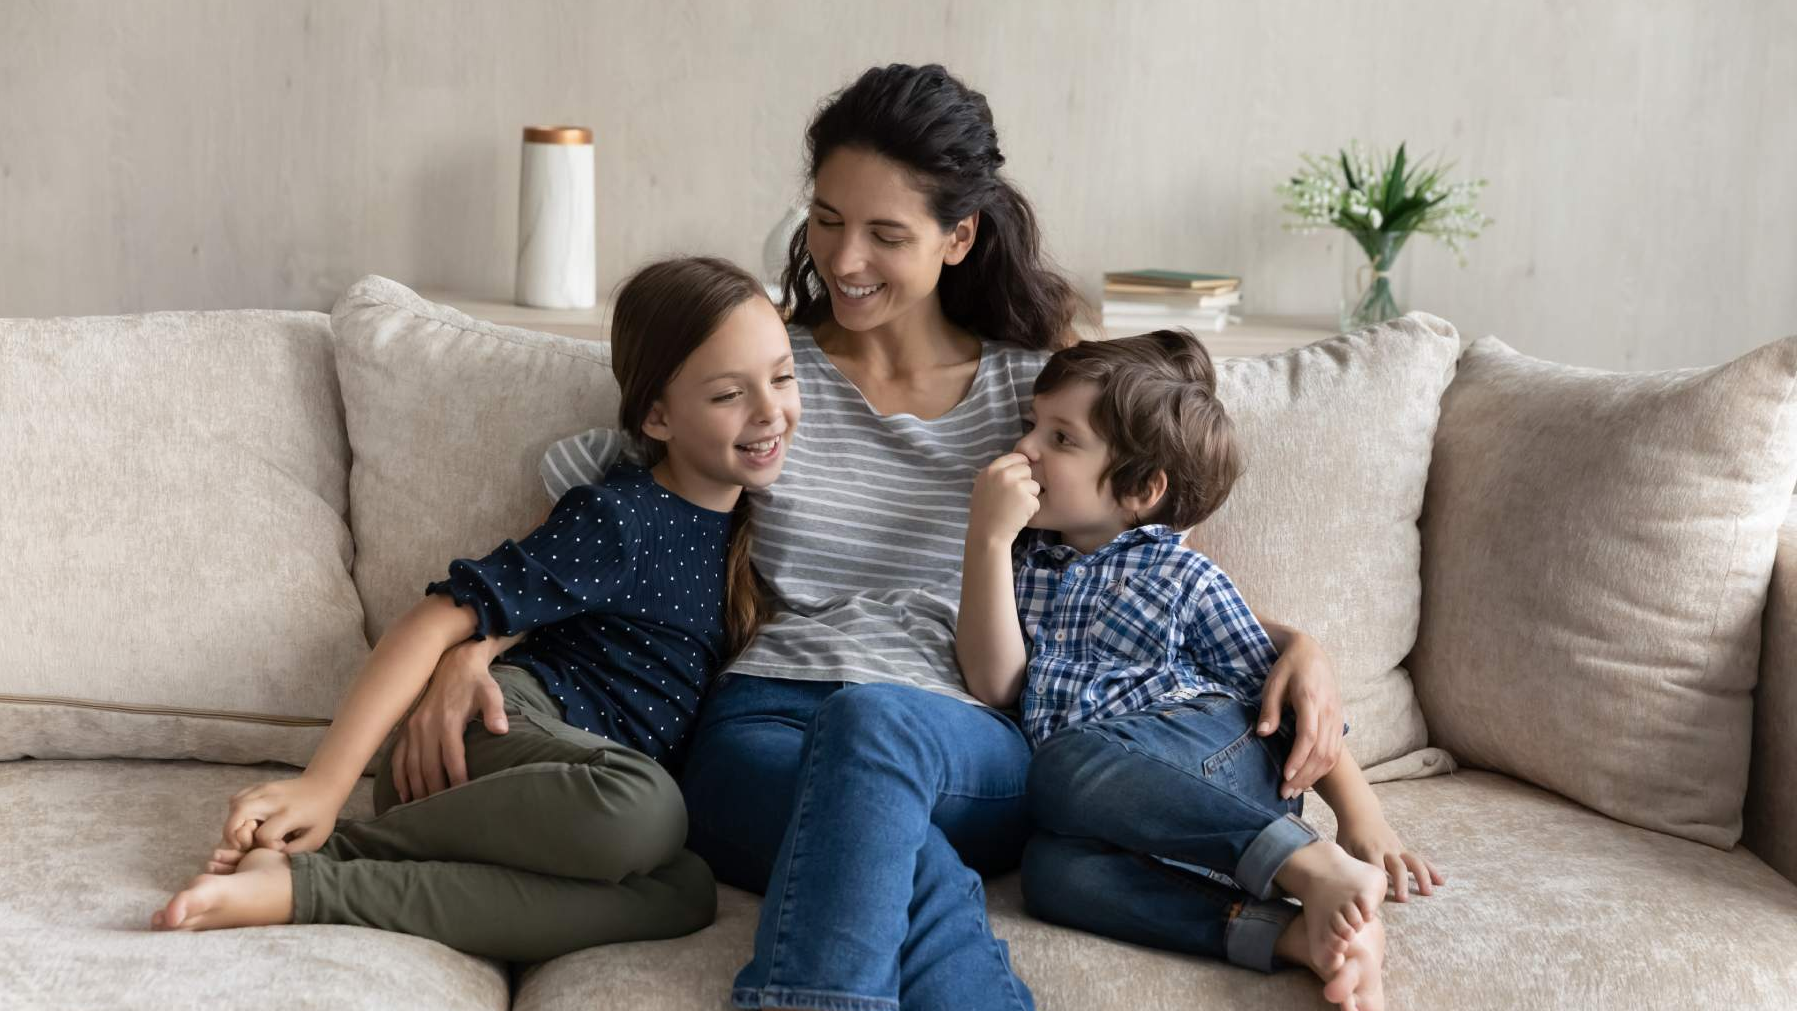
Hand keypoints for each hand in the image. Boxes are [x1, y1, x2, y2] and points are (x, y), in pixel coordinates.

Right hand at [222, 775, 346, 854]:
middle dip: (234, 834)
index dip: (267, 847)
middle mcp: (273, 800)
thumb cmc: (321, 815)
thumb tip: (272, 858)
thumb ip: (295, 851)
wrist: (323, 785)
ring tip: (244, 836)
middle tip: (244, 846)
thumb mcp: (316, 838)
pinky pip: (236, 799)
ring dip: (232, 824)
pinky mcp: (258, 787)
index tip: (280, 847)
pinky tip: (246, 822)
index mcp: (289, 813)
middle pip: (240, 812)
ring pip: (234, 805)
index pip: (264, 835)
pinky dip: (235, 814)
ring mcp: (264, 790)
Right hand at [390, 641, 507, 801]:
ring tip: (423, 811)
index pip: (452, 759)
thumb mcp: (490, 692)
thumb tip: (501, 730)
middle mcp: (426, 726)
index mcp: (447, 721)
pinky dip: (399, 776)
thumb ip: (495, 710)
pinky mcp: (406, 728)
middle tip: (442, 813)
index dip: (457, 780)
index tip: (462, 798)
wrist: (453, 663)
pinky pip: (398, 757)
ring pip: (411, 765)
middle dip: (435, 792)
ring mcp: (412, 728)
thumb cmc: (476, 682)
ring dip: (416, 789)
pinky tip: (404, 794)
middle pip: (428, 767)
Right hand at [969, 453, 1039, 541]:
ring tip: (1016, 508)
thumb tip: (1018, 463)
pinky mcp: (1026, 499)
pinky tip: (1019, 516)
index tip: (1020, 477)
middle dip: (1025, 482)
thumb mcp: (983, 487)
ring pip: (1034, 485)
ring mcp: (1015, 486)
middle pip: (1027, 469)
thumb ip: (997, 475)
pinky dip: (1031, 510)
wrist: (987, 535)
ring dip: (1030, 496)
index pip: (1015, 457)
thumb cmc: (984, 514)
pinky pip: (1036, 500)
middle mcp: (1003, 475)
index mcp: (990, 471)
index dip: (1020, 466)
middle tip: (1015, 498)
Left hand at [1258, 631, 1343, 796]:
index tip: (1286, 775)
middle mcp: (1328, 711)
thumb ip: (1269, 709)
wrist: (1312, 653)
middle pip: (1321, 750)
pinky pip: (1335, 750)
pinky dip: (1323, 768)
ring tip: (1294, 791)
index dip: (1298, 758)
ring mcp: (1336, 717)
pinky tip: (1308, 779)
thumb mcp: (1273, 683)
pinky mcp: (1338, 722)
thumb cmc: (1288, 668)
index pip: (1309, 735)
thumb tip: (1263, 733)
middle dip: (1304, 775)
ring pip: (1331, 754)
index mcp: (1311, 699)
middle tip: (1285, 793)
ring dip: (1313, 776)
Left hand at [1336, 816, 1445, 901]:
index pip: (1376, 869)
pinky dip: (1431, 869)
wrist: (1360, 813)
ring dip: (1422, 877)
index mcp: (1369, 850)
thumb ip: (1349, 866)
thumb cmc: (1349, 834)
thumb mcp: (1343, 847)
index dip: (1378, 884)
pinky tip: (1441, 881)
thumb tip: (1347, 889)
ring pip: (1413, 862)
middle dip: (1401, 883)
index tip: (1378, 901)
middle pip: (1397, 867)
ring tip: (1428, 892)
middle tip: (1404, 899)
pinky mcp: (1403, 848)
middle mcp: (1386, 849)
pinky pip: (1419, 859)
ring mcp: (1397, 848)